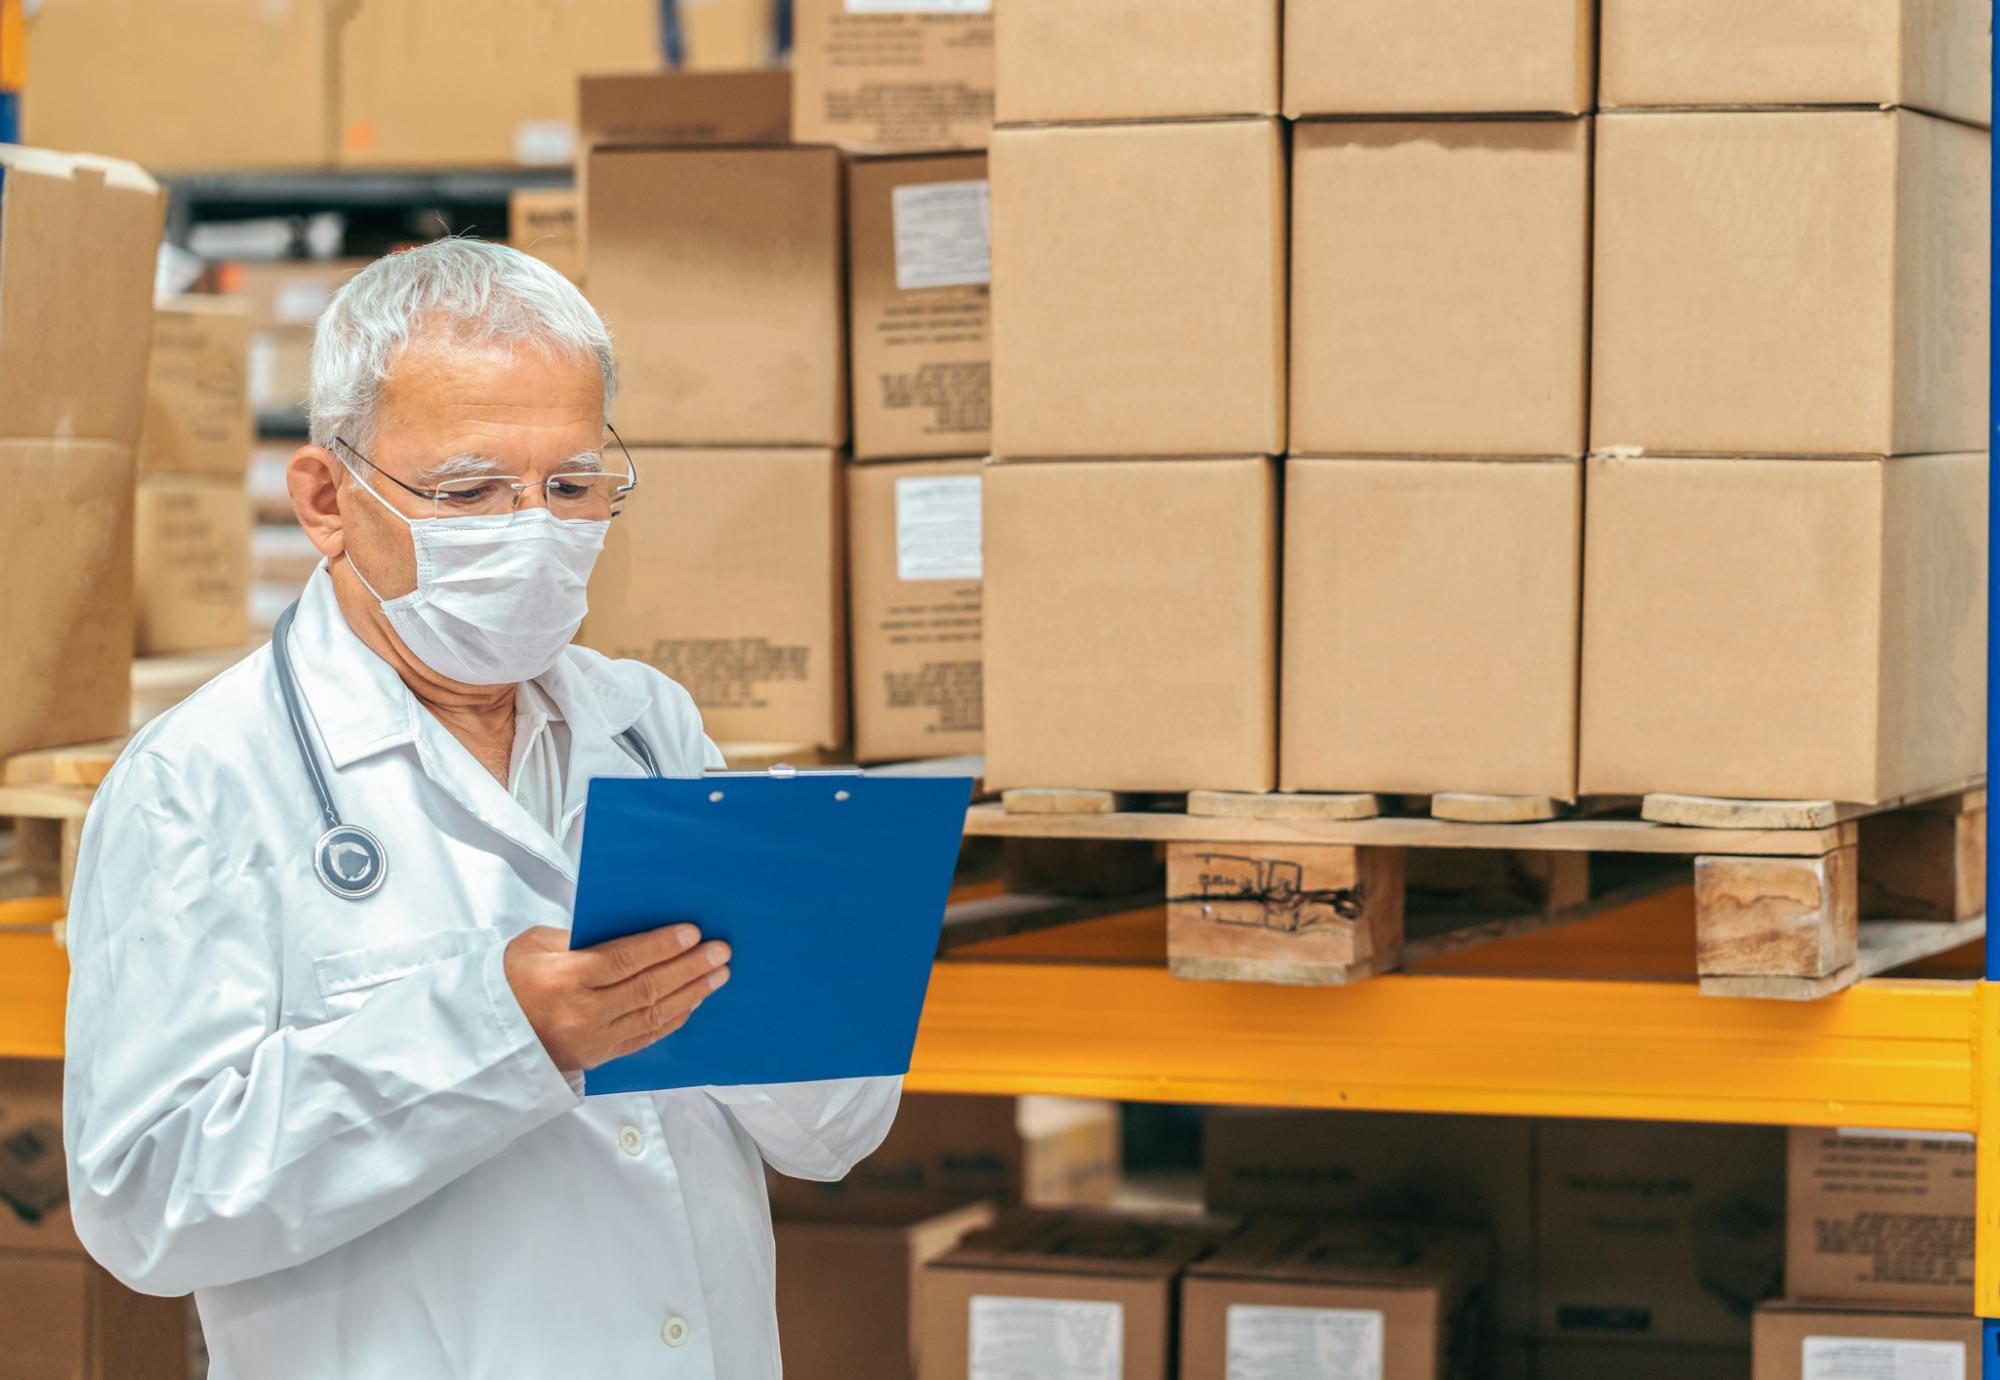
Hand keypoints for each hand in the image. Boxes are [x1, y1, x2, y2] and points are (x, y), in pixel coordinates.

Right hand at [504, 923, 730, 1072]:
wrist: (481, 1035)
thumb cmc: (507, 980)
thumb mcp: (535, 945)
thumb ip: (582, 939)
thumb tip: (630, 931)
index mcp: (563, 979)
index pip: (624, 960)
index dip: (662, 947)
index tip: (693, 933)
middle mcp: (582, 1014)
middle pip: (648, 988)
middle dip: (690, 968)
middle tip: (721, 951)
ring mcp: (592, 1041)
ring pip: (654, 1016)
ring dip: (691, 993)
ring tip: (718, 975)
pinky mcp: (599, 1058)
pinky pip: (645, 1037)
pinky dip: (673, 1019)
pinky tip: (693, 1002)